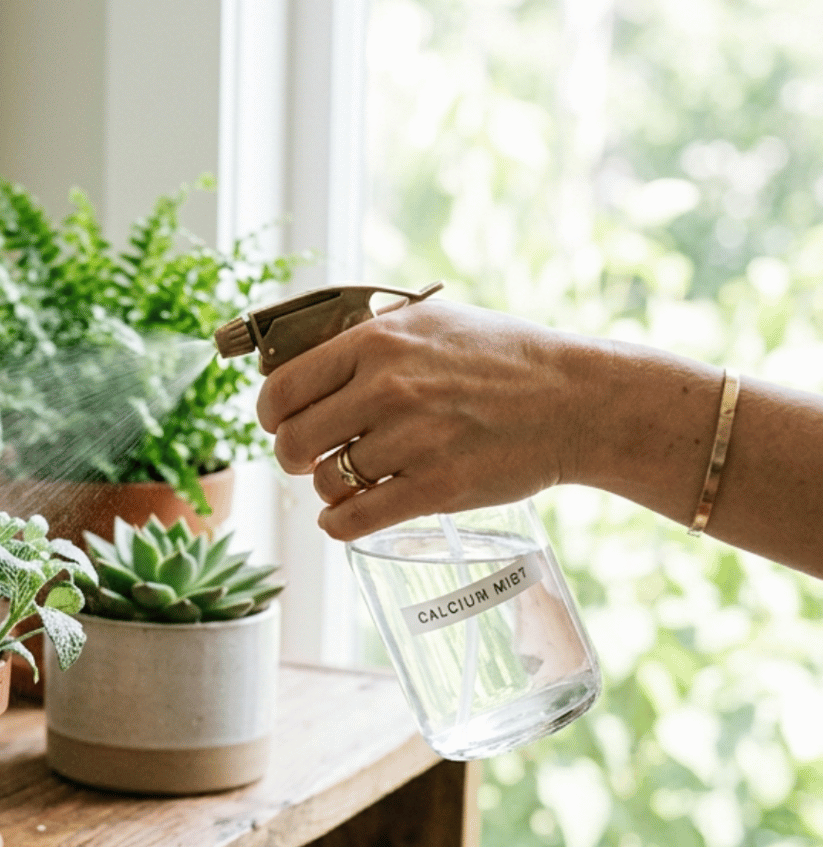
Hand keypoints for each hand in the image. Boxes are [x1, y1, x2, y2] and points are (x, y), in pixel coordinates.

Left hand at [255, 301, 596, 540]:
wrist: (576, 400)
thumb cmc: (502, 358)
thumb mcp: (431, 322)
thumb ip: (368, 339)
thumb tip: (301, 357)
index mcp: (377, 342)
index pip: (281, 387)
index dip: (270, 414)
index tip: (278, 423)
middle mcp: (387, 388)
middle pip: (292, 442)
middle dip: (291, 456)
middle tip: (308, 458)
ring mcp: (412, 440)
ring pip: (324, 483)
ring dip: (327, 489)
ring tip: (349, 480)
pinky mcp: (436, 488)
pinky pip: (354, 521)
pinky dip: (339, 525)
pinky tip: (346, 518)